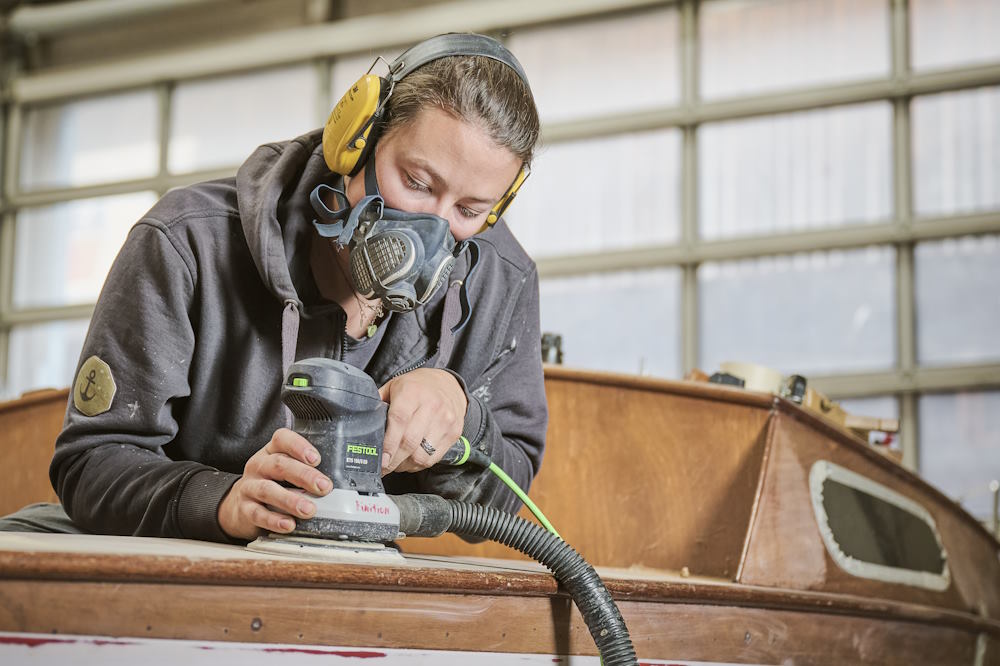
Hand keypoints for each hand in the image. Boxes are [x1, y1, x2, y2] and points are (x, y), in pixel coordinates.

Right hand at [217, 428, 332, 539]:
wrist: (237, 504)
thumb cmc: (269, 483)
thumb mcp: (282, 471)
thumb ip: (304, 472)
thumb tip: (333, 484)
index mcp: (270, 452)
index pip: (282, 439)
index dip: (299, 446)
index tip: (316, 459)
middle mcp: (258, 466)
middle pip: (279, 465)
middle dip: (304, 475)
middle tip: (323, 487)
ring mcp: (249, 487)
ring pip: (267, 490)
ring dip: (291, 500)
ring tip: (309, 509)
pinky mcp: (243, 508)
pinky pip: (258, 513)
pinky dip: (274, 520)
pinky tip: (289, 524)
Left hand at [378, 368, 467, 474]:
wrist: (450, 385)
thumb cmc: (418, 386)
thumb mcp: (395, 386)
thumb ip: (379, 403)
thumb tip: (362, 423)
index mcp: (412, 392)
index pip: (399, 421)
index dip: (388, 443)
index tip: (380, 459)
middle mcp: (431, 406)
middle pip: (410, 442)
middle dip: (393, 460)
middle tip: (383, 467)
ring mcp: (445, 421)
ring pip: (422, 454)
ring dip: (405, 465)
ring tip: (396, 463)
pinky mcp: (453, 433)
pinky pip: (433, 458)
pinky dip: (419, 464)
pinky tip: (411, 460)